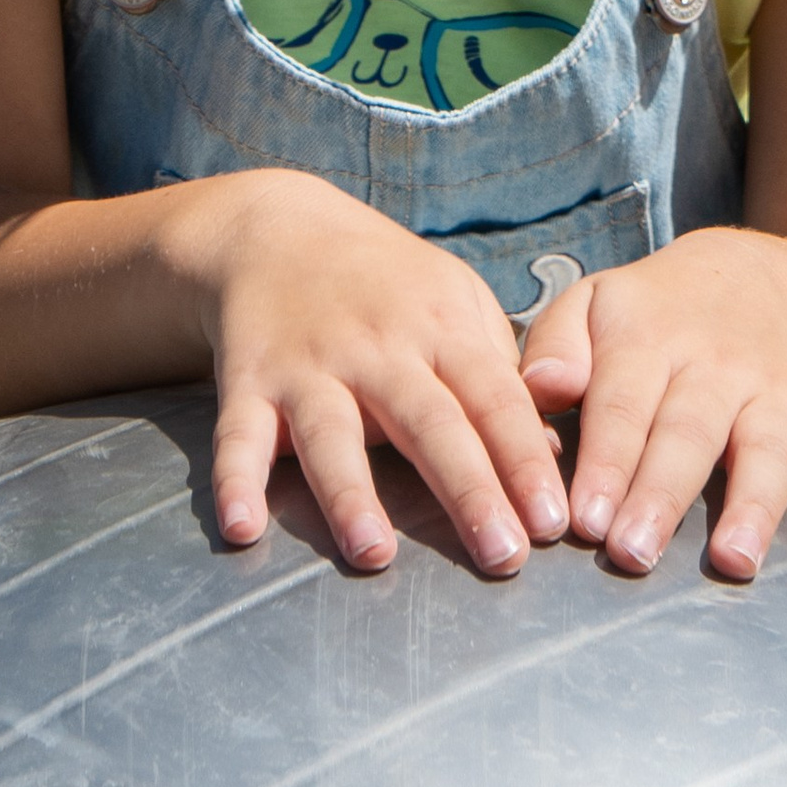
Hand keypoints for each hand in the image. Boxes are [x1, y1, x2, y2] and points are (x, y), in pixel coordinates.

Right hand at [192, 172, 570, 576]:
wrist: (277, 230)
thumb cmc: (389, 284)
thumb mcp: (458, 299)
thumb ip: (500, 372)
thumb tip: (552, 452)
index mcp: (441, 328)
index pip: (494, 399)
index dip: (524, 460)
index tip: (551, 521)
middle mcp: (377, 348)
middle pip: (428, 424)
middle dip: (468, 491)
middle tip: (502, 556)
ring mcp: (309, 366)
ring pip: (332, 434)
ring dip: (350, 495)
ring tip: (373, 553)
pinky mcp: (248, 381)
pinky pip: (238, 435)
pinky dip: (235, 480)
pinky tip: (240, 527)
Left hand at [519, 228, 786, 579]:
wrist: (747, 277)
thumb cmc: (645, 314)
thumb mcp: (590, 304)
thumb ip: (554, 344)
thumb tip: (539, 388)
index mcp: (648, 338)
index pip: (624, 406)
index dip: (606, 464)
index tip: (584, 520)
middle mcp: (715, 365)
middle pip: (689, 435)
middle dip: (661, 497)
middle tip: (633, 555)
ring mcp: (772, 392)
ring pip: (765, 450)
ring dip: (750, 507)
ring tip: (731, 562)